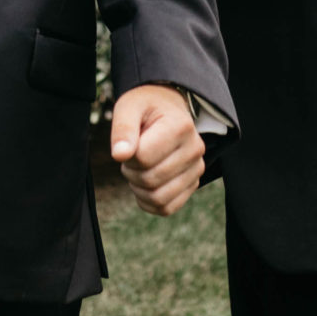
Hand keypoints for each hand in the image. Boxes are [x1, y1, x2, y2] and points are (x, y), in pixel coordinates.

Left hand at [109, 84, 205, 216]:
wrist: (166, 109)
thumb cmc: (145, 108)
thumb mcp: (128, 107)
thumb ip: (122, 129)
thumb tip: (119, 155)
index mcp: (180, 127)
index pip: (143, 157)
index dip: (126, 154)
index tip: (128, 142)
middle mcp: (195, 149)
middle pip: (150, 180)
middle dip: (131, 172)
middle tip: (131, 156)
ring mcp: (197, 169)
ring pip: (159, 198)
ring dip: (139, 188)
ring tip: (140, 168)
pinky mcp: (193, 184)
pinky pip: (167, 208)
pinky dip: (148, 202)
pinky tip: (144, 184)